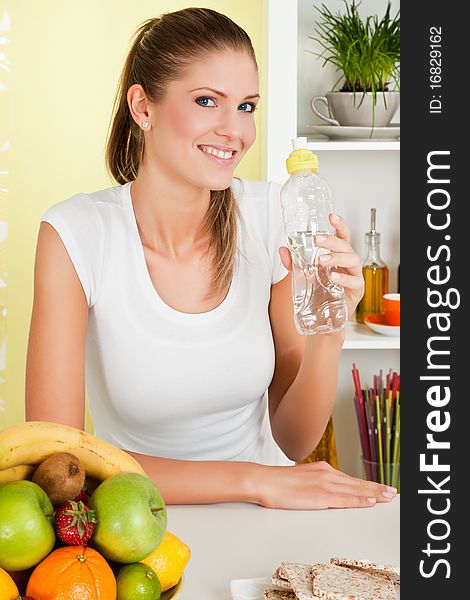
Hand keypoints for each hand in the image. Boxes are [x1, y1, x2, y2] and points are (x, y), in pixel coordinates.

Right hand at [256, 461, 396, 509]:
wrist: (263, 481)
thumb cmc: (277, 483)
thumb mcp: (301, 480)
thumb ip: (315, 483)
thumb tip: (324, 491)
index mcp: (322, 470)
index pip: (350, 479)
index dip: (367, 484)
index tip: (380, 488)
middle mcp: (327, 474)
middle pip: (357, 483)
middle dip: (376, 488)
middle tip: (392, 492)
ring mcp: (325, 484)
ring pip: (355, 490)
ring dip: (374, 493)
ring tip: (388, 497)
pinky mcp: (320, 496)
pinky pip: (345, 499)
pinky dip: (360, 500)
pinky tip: (371, 502)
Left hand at [279, 213, 363, 316]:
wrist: (325, 317)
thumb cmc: (319, 293)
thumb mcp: (304, 276)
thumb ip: (294, 263)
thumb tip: (283, 249)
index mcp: (338, 256)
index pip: (342, 236)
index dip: (339, 225)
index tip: (332, 216)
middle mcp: (347, 264)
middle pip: (346, 246)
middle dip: (332, 240)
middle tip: (317, 240)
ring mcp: (354, 276)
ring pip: (353, 260)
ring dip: (336, 257)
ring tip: (321, 260)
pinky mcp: (357, 291)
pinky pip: (355, 281)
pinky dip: (344, 278)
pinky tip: (332, 278)